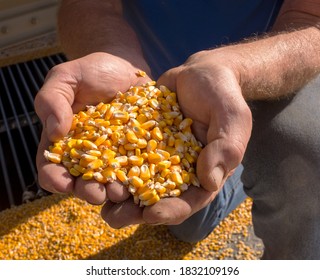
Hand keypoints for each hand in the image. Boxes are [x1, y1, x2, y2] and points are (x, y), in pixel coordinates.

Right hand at [35, 52, 149, 202]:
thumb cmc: (91, 71)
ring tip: (121, 191)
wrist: (125, 66)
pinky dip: (141, 178)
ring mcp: (116, 155)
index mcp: (66, 142)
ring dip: (114, 191)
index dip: (54, 178)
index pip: (52, 167)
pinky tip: (145, 181)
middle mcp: (90, 154)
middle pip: (84, 181)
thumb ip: (52, 100)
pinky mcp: (139, 151)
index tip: (61, 183)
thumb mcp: (65, 78)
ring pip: (112, 181)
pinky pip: (140, 168)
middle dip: (87, 191)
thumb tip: (55, 132)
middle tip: (97, 194)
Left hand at [100, 49, 251, 227]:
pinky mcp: (142, 139)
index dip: (171, 210)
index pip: (189, 200)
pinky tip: (91, 168)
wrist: (201, 72)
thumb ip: (226, 147)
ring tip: (95, 198)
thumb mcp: (231, 116)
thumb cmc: (222, 93)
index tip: (151, 214)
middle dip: (135, 211)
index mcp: (204, 171)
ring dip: (118, 193)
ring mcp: (158, 155)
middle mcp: (179, 169)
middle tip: (113, 217)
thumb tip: (210, 182)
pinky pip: (125, 154)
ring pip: (137, 180)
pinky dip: (110, 163)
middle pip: (158, 198)